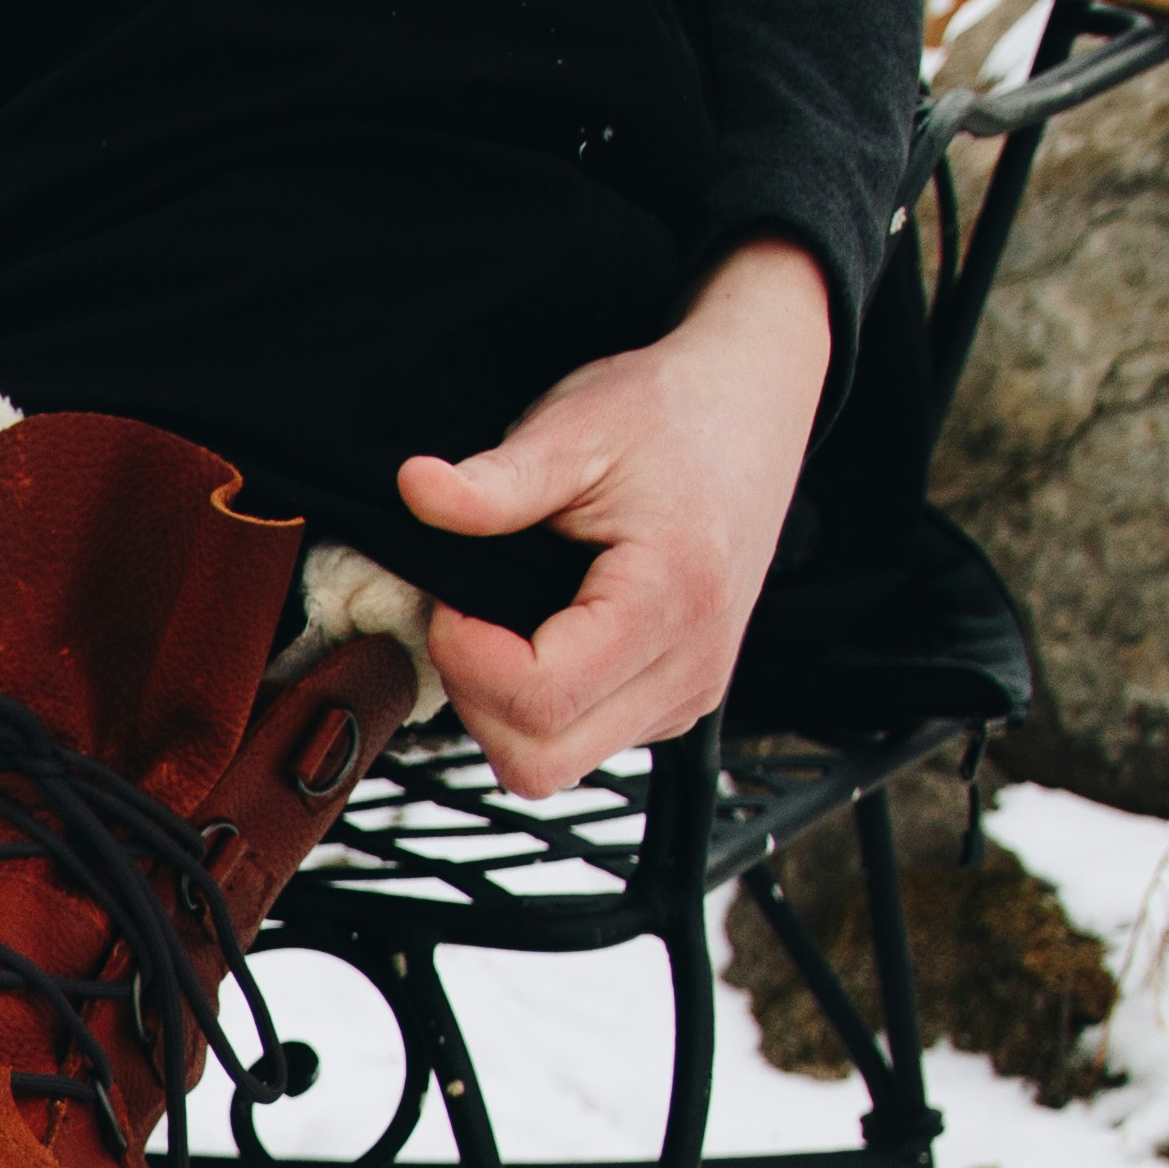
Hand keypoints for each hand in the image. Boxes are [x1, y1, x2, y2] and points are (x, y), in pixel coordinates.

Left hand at [396, 238, 835, 796]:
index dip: (468, 658)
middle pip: (540, 760)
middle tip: (466, 616)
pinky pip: (583, 742)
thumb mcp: (576, 428)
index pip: (539, 699)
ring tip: (500, 622)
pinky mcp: (678, 701)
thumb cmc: (671, 412)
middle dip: (475, 697)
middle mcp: (691, 667)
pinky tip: (538, 636)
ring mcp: (690, 694)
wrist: (753, 404)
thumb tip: (416, 488)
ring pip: (555, 763)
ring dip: (502, 707)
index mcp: (671, 599)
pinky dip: (538, 707)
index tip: (453, 599)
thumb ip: (495, 478)